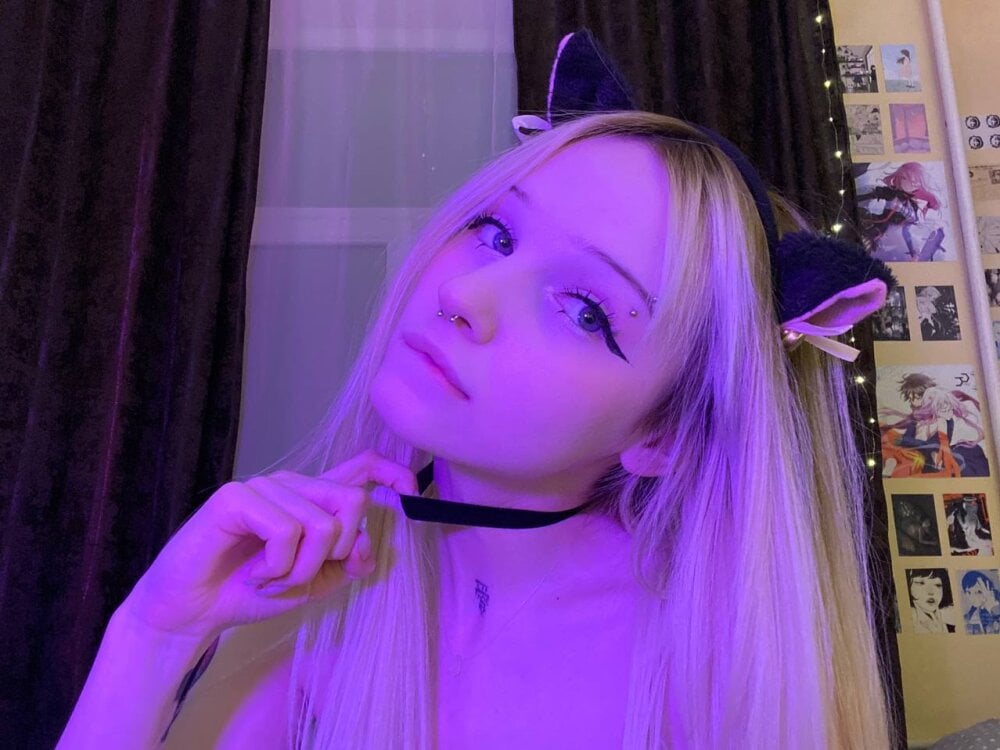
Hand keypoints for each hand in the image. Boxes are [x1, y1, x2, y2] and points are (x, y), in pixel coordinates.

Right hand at [119, 450, 418, 638]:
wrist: (193, 611)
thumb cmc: (250, 592)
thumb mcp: (312, 584)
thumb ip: (346, 565)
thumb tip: (369, 547)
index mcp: (312, 500)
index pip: (360, 467)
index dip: (391, 471)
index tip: (411, 489)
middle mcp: (292, 485)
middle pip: (352, 501)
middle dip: (339, 553)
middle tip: (302, 576)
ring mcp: (264, 486)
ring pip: (321, 524)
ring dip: (299, 570)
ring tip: (270, 577)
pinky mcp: (237, 496)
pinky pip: (286, 531)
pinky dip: (277, 566)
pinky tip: (254, 572)